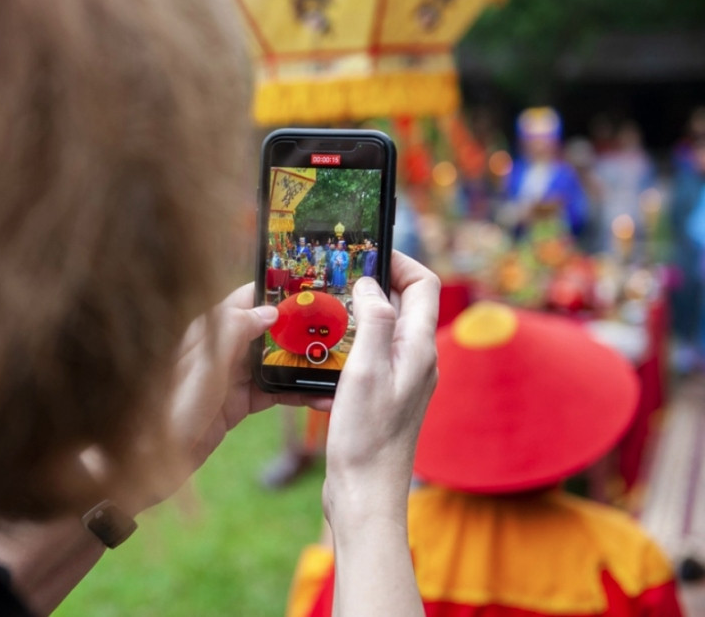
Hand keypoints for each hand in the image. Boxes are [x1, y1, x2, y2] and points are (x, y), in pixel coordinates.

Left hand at [167, 284, 330, 480]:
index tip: (311, 286)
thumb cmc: (171, 409)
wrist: (149, 461)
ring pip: (275, 361)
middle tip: (337, 327)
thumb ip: (234, 331)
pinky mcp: (237, 403)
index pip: (247, 298)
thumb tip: (269, 310)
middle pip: (268, 328)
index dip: (277, 290)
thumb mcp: (205, 364)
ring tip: (336, 365)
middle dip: (300, 327)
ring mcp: (230, 375)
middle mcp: (221, 348)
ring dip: (303, 363)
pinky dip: (297, 394)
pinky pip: (273, 391)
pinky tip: (320, 398)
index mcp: (208, 329)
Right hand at [323, 251, 439, 525]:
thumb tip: (371, 283)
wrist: (365, 495)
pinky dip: (351, 341)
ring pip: (385, 328)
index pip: (423, 284)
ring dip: (359, 312)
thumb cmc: (367, 438)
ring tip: (326, 307)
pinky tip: (324, 351)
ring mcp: (402, 379)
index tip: (367, 251)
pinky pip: (372, 353)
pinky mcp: (384, 396)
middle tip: (337, 275)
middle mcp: (417, 360)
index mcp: (419, 349)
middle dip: (374, 282)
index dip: (399, 260)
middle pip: (405, 302)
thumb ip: (374, 321)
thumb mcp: (367, 371)